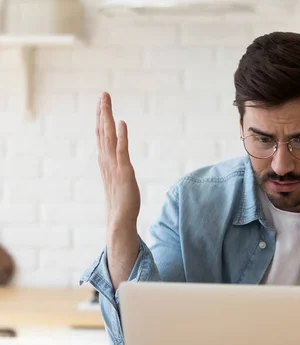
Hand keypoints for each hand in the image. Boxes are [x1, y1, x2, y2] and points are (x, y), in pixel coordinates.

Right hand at [97, 92, 139, 231]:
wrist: (120, 220)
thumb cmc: (121, 202)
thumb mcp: (118, 180)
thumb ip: (117, 168)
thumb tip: (119, 161)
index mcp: (105, 161)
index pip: (101, 136)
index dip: (101, 119)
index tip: (101, 103)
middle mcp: (107, 161)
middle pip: (103, 131)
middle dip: (102, 112)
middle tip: (103, 94)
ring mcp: (114, 165)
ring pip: (109, 137)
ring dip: (108, 118)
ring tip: (106, 101)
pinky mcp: (124, 172)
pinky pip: (122, 150)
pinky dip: (121, 136)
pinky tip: (121, 123)